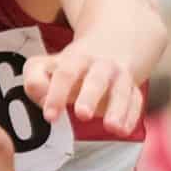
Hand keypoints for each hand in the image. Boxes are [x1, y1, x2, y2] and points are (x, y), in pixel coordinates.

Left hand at [25, 43, 143, 134]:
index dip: (56, 94)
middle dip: (90, 96)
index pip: (65, 74)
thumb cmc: (74, 65)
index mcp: (77, 59)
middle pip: (96, 80)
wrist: (114, 40)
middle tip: (83, 114)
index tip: (50, 116)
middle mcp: (101, 66)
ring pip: (121, 91)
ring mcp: (119, 78)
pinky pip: (135, 101)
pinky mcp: (133, 90)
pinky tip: (123, 130)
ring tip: (112, 127)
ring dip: (117, 109)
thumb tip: (40, 97)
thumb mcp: (48, 64)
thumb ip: (35, 79)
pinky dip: (131, 116)